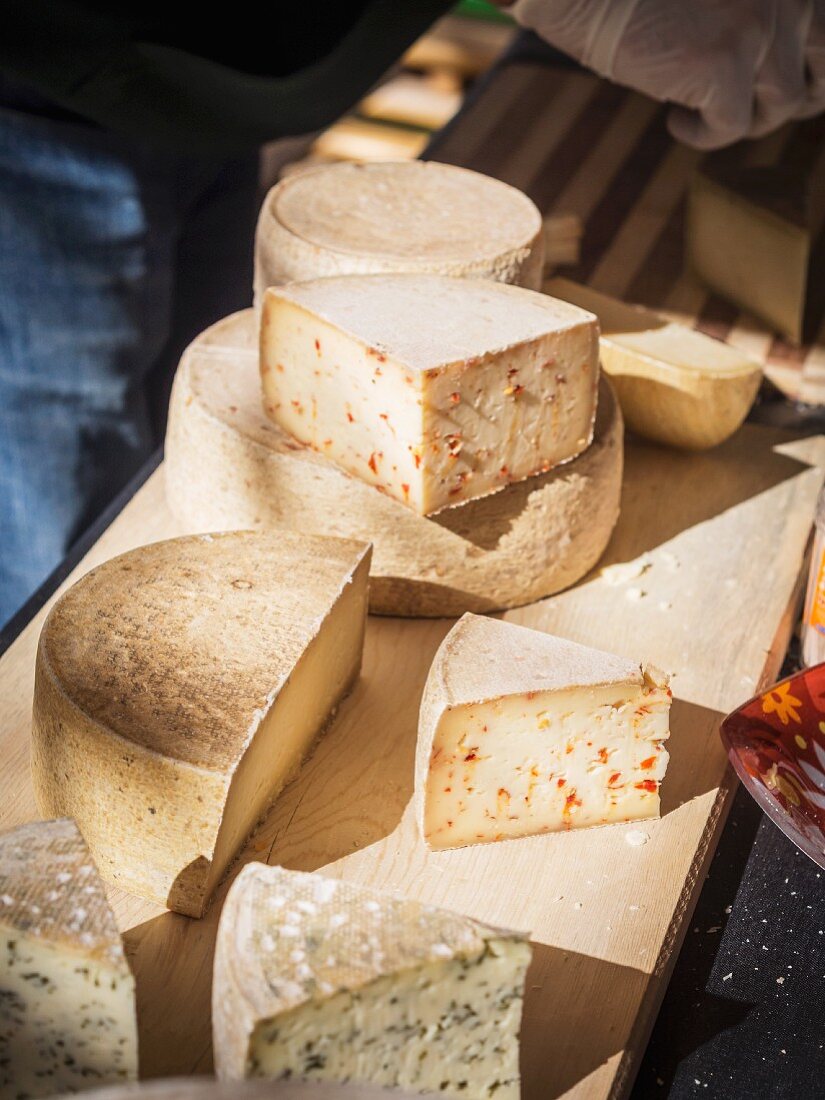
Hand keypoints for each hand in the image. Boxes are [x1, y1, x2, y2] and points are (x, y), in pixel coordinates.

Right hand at [511, 0, 824, 147]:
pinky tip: (674, 121)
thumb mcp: (717, 0)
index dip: (817, 68)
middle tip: (762, 114)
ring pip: (781, 105)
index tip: (793, 91)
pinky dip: (703, 135)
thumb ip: (754, 14)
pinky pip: (733, 127)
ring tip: (700, 112)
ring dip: (743, 120)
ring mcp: (760, 24)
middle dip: (803, 99)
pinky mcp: (725, 61)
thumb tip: (780, 73)